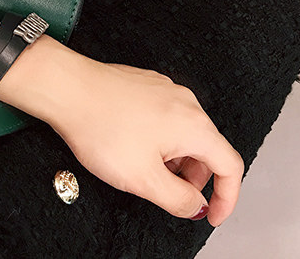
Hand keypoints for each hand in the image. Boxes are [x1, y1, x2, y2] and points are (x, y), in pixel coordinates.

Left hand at [1, 46, 244, 225]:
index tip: (211, 215)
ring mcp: (166, 89)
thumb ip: (179, 199)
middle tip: (166, 193)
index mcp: (194, 125)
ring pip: (184, 132)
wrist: (69, 89)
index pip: (230, 166)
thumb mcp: (143, 179)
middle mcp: (186, 102)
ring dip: (173, 159)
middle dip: (193, 178)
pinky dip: (159, 139)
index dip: (227, 198)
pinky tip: (129, 144)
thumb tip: (196, 205)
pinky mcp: (147, 85)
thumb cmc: (101, 127)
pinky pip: (165, 117)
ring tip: (140, 167)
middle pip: (207, 148)